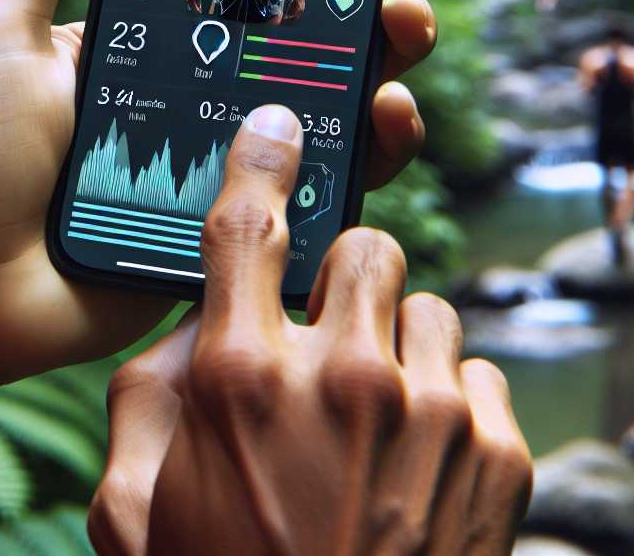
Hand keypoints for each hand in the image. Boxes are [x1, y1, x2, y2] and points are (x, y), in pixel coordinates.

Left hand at [0, 0, 464, 382]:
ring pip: (339, 96)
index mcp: (153, 37)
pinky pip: (329, 184)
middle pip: (316, 22)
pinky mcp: (246, 227)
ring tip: (404, 16)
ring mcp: (231, 159)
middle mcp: (203, 91)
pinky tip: (386, 111)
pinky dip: (374, 146)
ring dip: (390, 48)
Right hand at [88, 109, 532, 554]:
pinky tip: (417, 467)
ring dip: (399, 347)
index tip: (280, 124)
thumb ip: (145, 400)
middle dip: (344, 281)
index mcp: (240, 380)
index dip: (263, 158)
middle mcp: (342, 376)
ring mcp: (433, 412)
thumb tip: (188, 334)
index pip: (249, 221)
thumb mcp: (133, 510)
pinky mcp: (500, 454)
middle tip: (324, 339)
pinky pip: (481, 379)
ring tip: (375, 421)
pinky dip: (451, 408)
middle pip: (367, 244)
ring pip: (430, 309)